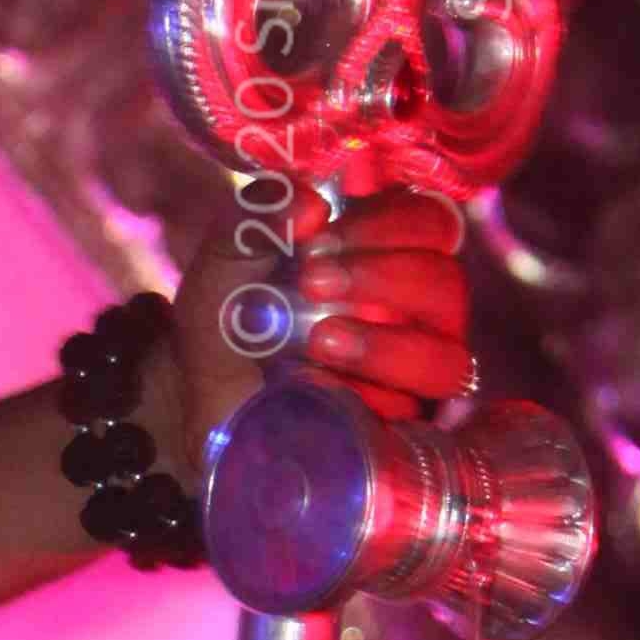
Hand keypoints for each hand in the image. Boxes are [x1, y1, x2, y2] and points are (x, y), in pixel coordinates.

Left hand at [159, 181, 473, 469]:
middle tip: (311, 282)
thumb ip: (258, 216)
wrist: (192, 402)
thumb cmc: (227, 322)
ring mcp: (410, 379)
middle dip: (384, 277)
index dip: (390, 224)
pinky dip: (365, 404)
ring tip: (319, 340)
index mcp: (386, 258)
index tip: (318, 238)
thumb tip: (308, 203)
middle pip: (446, 284)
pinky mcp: (398, 435)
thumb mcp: (226, 260)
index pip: (431, 225)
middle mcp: (413, 315)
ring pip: (448, 360)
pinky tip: (312, 389)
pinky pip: (411, 423)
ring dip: (386, 346)